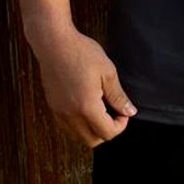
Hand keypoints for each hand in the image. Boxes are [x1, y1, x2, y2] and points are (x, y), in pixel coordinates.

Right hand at [32, 27, 136, 146]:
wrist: (54, 43)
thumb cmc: (81, 53)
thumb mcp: (107, 72)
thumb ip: (118, 96)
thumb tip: (129, 111)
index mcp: (87, 107)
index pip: (107, 133)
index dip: (121, 125)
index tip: (124, 110)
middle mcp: (71, 115)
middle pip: (93, 140)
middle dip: (107, 131)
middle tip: (114, 111)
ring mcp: (59, 112)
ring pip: (79, 136)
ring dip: (93, 128)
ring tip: (101, 106)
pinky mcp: (53, 107)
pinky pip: (69, 126)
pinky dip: (80, 123)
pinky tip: (87, 104)